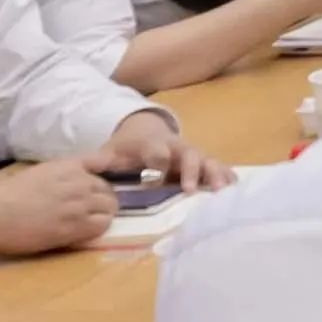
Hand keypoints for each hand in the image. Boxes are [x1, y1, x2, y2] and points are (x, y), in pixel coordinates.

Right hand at [0, 159, 118, 256]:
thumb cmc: (5, 193)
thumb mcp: (39, 172)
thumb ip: (61, 174)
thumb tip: (72, 182)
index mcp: (68, 165)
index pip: (104, 163)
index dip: (102, 178)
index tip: (97, 188)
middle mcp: (79, 182)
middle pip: (108, 189)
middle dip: (103, 199)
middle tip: (89, 211)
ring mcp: (79, 204)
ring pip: (109, 208)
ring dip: (102, 215)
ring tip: (87, 223)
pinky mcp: (75, 228)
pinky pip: (101, 226)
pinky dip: (98, 229)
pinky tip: (83, 233)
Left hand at [94, 112, 224, 194]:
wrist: (145, 131)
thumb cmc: (128, 148)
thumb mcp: (112, 151)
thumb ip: (101, 161)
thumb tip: (86, 166)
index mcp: (154, 145)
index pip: (157, 151)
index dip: (158, 161)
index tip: (156, 176)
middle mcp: (177, 148)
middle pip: (189, 155)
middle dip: (192, 171)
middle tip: (191, 190)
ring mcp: (192, 155)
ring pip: (208, 161)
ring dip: (215, 174)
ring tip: (222, 190)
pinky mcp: (202, 165)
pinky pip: (217, 168)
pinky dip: (226, 176)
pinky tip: (235, 188)